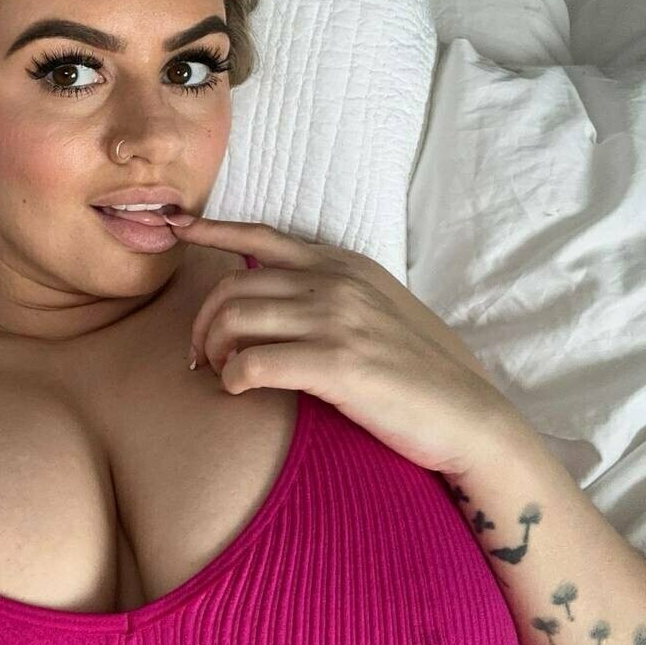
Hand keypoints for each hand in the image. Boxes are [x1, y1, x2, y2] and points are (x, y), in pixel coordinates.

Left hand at [168, 214, 531, 476]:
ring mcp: (338, 320)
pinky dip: (233, 379)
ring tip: (222, 375)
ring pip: (235, 319)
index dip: (212, 231)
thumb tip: (281, 295)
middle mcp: (336, 283)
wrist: (469, 416)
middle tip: (203, 356)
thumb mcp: (378, 309)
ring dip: (214, 350)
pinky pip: (253, 363)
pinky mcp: (338, 364)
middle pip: (233, 286)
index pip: (262, 237)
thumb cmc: (419, 370)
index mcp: (344, 265)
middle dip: (204, 321)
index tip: (176, 228)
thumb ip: (333, 293)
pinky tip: (239, 391)